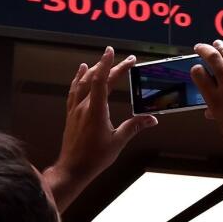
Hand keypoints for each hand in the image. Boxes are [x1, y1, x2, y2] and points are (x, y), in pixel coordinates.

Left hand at [56, 46, 156, 185]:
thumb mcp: (117, 142)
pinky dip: (78, 80)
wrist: (72, 169)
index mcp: (96, 111)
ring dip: (93, 70)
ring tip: (101, 61)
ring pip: (82, 83)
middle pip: (95, 79)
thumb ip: (134, 127)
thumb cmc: (93, 158)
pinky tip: (80, 74)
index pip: (101, 81)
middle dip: (109, 66)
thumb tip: (151, 119)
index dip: (108, 64)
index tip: (113, 52)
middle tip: (123, 60)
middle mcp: (83, 107)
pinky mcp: (71, 115)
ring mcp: (75, 110)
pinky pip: (73, 92)